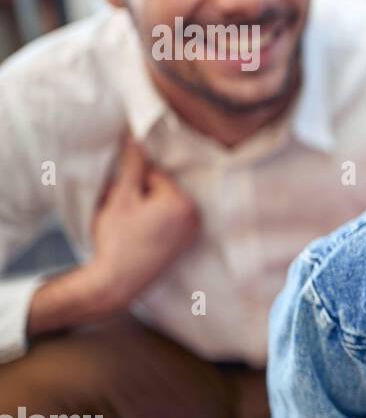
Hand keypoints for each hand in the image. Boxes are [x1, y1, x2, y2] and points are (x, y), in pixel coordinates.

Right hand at [87, 136, 198, 310]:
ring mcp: (194, 232)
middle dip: (141, 197)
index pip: (154, 175)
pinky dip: (154, 224)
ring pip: (164, 206)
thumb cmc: (117, 240)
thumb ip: (132, 166)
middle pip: (162, 190)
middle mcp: (196, 216)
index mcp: (183, 202)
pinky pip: (169, 222)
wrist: (117, 282)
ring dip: (146, 210)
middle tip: (126, 219)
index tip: (123, 205)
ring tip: (133, 229)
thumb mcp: (121, 198)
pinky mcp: (187, 244)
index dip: (132, 186)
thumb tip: (134, 135)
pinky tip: (142, 238)